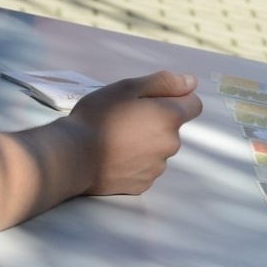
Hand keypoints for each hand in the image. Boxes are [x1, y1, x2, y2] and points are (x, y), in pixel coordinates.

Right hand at [67, 71, 202, 194]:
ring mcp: (157, 168)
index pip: (194, 104)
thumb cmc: (98, 117)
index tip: (152, 99)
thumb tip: (191, 82)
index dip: (176, 97)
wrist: (73, 156)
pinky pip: (146, 167)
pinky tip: (115, 156)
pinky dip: (136, 161)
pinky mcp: (143, 184)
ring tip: (116, 138)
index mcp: (170, 119)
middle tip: (125, 117)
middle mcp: (170, 145)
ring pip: (158, 148)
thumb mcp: (128, 88)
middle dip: (156, 120)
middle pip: (172, 127)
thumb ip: (163, 82)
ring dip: (146, 142)